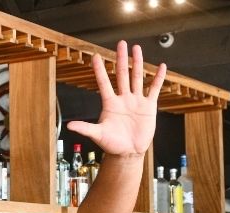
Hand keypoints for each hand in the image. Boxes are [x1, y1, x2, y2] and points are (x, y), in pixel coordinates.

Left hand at [67, 40, 166, 156]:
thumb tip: (68, 126)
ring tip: (137, 48)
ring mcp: (136, 101)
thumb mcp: (97, 135)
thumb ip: (85, 128)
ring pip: (137, 78)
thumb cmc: (112, 144)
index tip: (95, 56)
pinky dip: (158, 78)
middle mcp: (123, 99)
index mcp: (110, 104)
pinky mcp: (148, 106)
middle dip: (121, 59)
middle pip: (122, 75)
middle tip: (121, 43)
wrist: (128, 153)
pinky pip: (154, 89)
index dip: (100, 70)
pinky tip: (160, 66)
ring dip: (137, 63)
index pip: (103, 83)